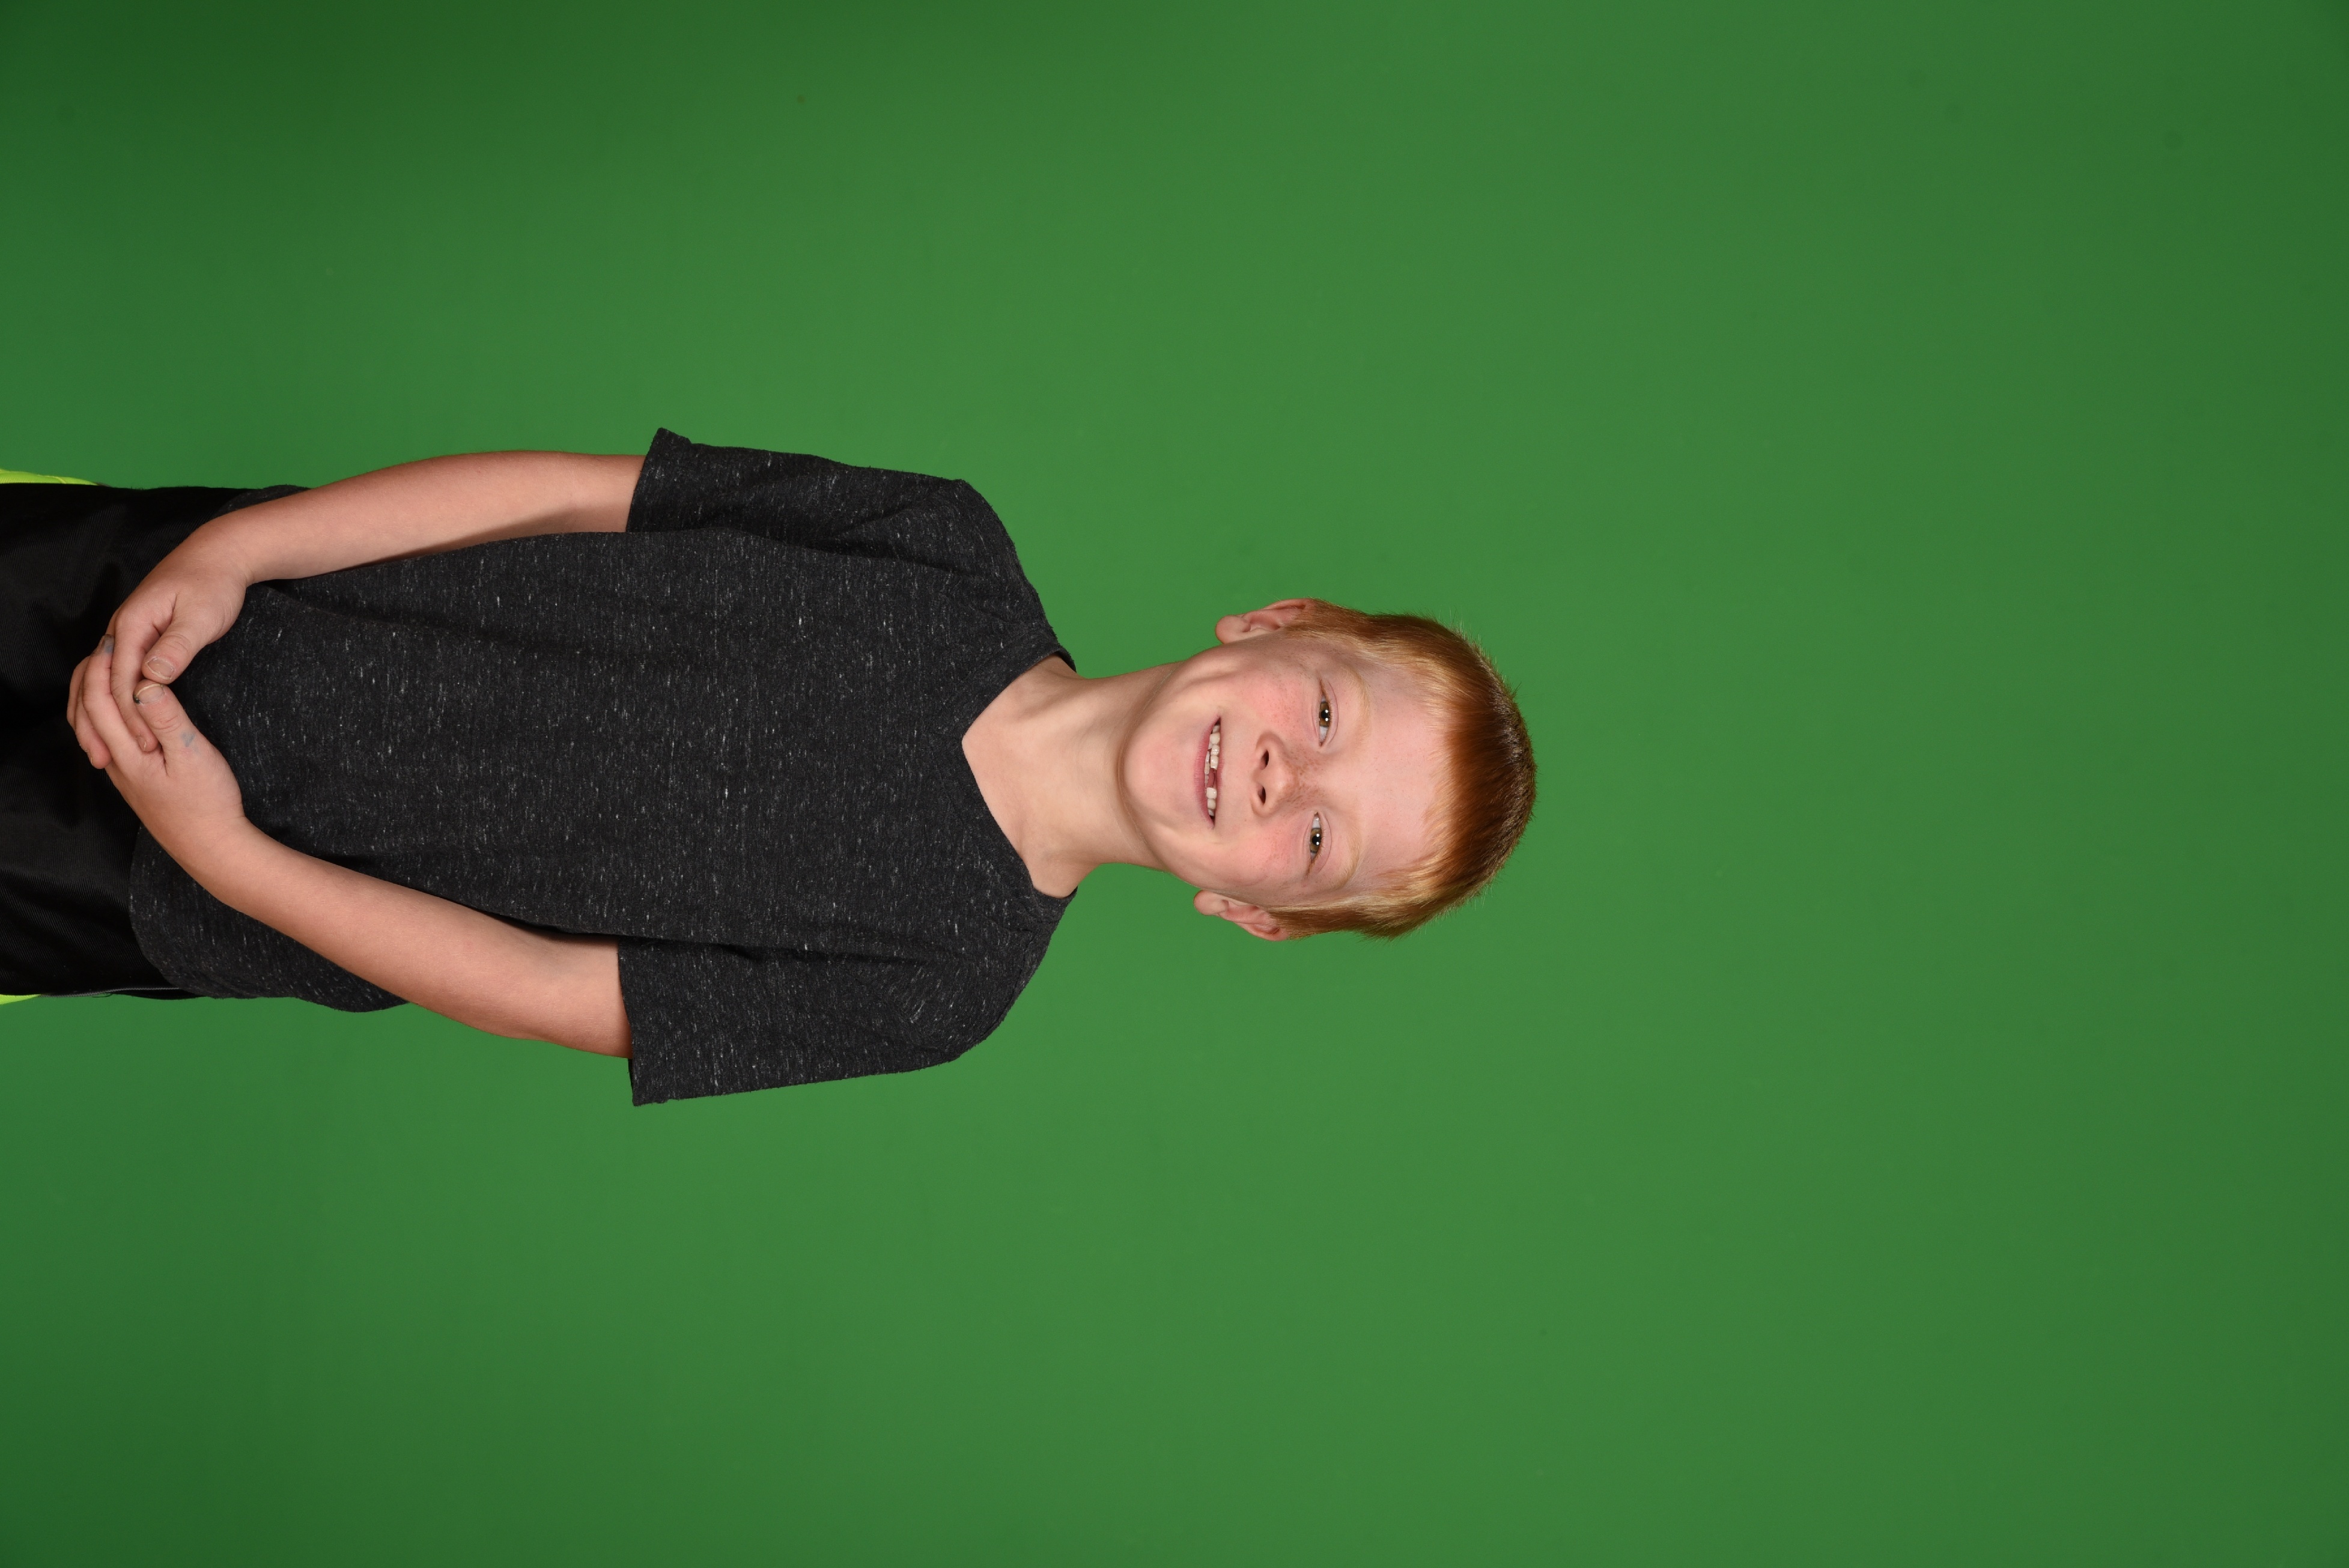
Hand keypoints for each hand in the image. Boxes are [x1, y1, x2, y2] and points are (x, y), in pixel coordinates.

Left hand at [71, 642, 249, 869]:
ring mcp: (122, 773)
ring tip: (108, 670)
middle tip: (108, 645)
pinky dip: (105, 714)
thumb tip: (146, 682)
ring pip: (92, 727)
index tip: (115, 639)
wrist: (211, 847)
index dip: (102, 666)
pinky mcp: (134, 780)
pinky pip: (107, 739)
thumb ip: (167, 719)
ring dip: (93, 694)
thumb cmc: (208, 804)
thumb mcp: (194, 756)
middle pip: (86, 711)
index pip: (99, 700)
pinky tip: (122, 709)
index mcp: (127, 753)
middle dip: (91, 675)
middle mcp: (115, 763)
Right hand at [98, 533, 250, 757]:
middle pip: (102, 683)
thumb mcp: (201, 616)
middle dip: (109, 722)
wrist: (218, 555)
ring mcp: (126, 633)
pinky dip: (114, 698)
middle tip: (118, 760)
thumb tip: (154, 676)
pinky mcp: (138, 637)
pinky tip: (124, 722)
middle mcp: (120, 630)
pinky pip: (117, 673)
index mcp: (131, 625)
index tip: (146, 745)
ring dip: (103, 714)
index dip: (131, 715)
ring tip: (110, 751)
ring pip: (103, 680)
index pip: (120, 679)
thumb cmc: (213, 584)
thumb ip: (177, 646)